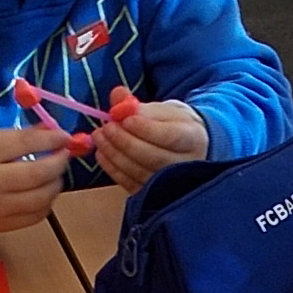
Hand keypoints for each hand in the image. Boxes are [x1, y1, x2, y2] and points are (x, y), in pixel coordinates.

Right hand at [0, 126, 75, 233]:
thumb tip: (53, 132)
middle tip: (63, 155)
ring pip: (41, 198)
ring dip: (55, 184)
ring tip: (54, 175)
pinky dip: (45, 203)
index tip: (64, 137)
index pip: (26, 143)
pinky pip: (35, 216)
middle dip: (58, 163)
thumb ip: (20, 136)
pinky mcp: (1, 226)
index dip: (51, 139)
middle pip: (38, 174)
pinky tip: (43, 193)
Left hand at [90, 90, 206, 193]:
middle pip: (153, 157)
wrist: (185, 149)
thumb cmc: (172, 126)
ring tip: (100, 137)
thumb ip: (138, 105)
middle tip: (106, 128)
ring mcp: (172, 184)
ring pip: (140, 172)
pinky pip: (131, 185)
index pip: (170, 137)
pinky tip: (102, 154)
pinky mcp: (155, 196)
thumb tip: (118, 96)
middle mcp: (187, 165)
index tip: (125, 119)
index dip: (145, 129)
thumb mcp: (161, 110)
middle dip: (125, 142)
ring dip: (115, 155)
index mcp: (193, 138)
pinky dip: (113, 170)